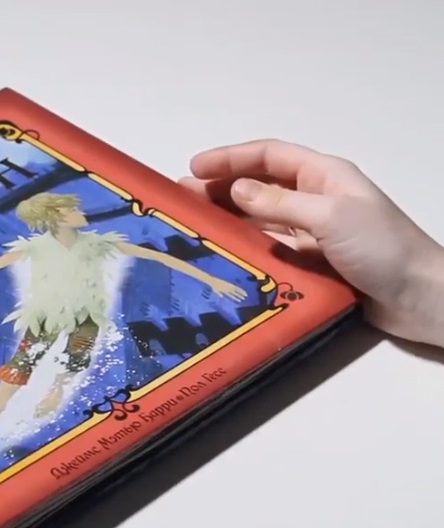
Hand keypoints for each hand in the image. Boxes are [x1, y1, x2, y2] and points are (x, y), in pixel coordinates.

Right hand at [179, 139, 443, 346]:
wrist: (418, 297)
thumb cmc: (382, 248)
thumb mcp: (331, 217)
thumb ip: (281, 202)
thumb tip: (235, 190)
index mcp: (325, 176)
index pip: (270, 156)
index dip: (230, 158)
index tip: (194, 167)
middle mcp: (316, 198)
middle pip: (260, 185)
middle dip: (221, 187)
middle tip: (183, 198)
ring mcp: (314, 231)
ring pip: (261, 217)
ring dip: (228, 217)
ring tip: (194, 223)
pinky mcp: (312, 262)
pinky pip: (270, 248)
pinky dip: (245, 246)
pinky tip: (223, 252)